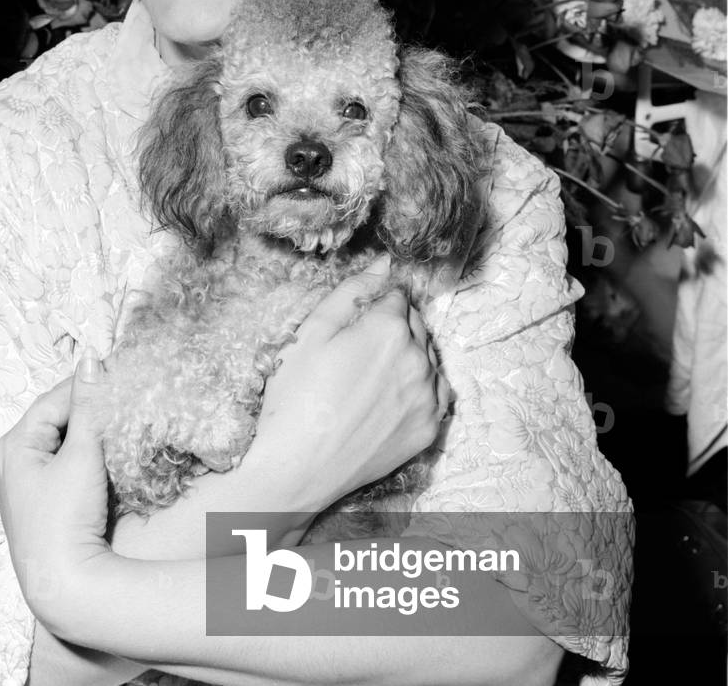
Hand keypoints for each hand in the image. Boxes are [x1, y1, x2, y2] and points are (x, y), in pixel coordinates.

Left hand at [0, 351, 114, 628]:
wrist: (65, 583)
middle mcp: (14, 459)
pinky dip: (88, 457)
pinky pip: (68, 465)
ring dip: (92, 435)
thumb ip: (88, 406)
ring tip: (119, 428)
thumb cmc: (66, 516)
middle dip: (90, 411)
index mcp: (15, 443)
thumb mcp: (81, 454)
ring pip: (65, 442)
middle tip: (123, 402)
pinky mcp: (46, 502)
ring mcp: (29, 483)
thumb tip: (90, 359)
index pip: (55, 399)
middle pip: (59, 419)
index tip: (120, 376)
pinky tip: (108, 458)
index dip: (87, 386)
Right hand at [249, 254, 448, 513]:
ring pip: (427, 357)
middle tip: (354, 350)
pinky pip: (435, 393)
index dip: (372, 302)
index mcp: (389, 328)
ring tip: (367, 377)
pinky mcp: (429, 429)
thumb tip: (385, 262)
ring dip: (407, 355)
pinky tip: (387, 397)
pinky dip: (418, 387)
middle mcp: (419, 359)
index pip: (395, 294)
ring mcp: (429, 397)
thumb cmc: (295, 396)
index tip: (352, 321)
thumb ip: (352, 290)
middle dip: (391, 325)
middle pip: (415, 323)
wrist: (297, 468)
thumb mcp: (311, 330)